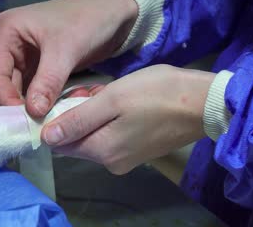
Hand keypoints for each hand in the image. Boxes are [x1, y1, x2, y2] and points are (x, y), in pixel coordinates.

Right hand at [0, 0, 137, 116]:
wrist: (115, 12)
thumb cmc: (89, 19)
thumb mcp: (66, 50)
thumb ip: (47, 82)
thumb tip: (33, 112)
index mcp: (8, 29)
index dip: (5, 97)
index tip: (22, 118)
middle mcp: (11, 43)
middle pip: (3, 82)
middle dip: (17, 103)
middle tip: (32, 125)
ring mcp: (24, 55)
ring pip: (18, 89)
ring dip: (30, 104)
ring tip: (44, 120)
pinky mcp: (39, 66)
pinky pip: (33, 89)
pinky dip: (41, 101)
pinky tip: (52, 111)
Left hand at [42, 65, 214, 174]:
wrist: (205, 102)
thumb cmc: (155, 94)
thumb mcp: (111, 100)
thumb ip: (77, 120)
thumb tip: (47, 138)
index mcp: (102, 152)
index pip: (60, 143)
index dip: (59, 119)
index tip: (73, 96)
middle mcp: (111, 163)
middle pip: (77, 139)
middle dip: (78, 114)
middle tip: (93, 90)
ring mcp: (127, 159)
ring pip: (94, 135)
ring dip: (94, 114)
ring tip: (108, 92)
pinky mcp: (139, 151)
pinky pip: (111, 136)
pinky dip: (109, 119)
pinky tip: (120, 101)